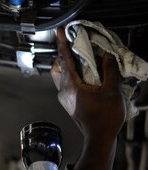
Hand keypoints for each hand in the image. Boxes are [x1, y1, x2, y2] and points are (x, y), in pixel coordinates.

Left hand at [51, 26, 125, 169]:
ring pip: (60, 75)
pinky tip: (85, 72)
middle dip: (63, 53)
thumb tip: (107, 55)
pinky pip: (66, 83)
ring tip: (80, 57)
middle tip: (73, 44)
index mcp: (71, 86)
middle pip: (57, 66)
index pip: (64, 59)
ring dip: (67, 64)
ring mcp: (64, 98)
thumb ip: (109, 70)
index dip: (62, 43)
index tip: (60, 30)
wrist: (99, 138)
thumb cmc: (105, 118)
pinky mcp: (69, 103)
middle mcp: (63, 91)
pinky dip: (72, 73)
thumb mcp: (112, 91)